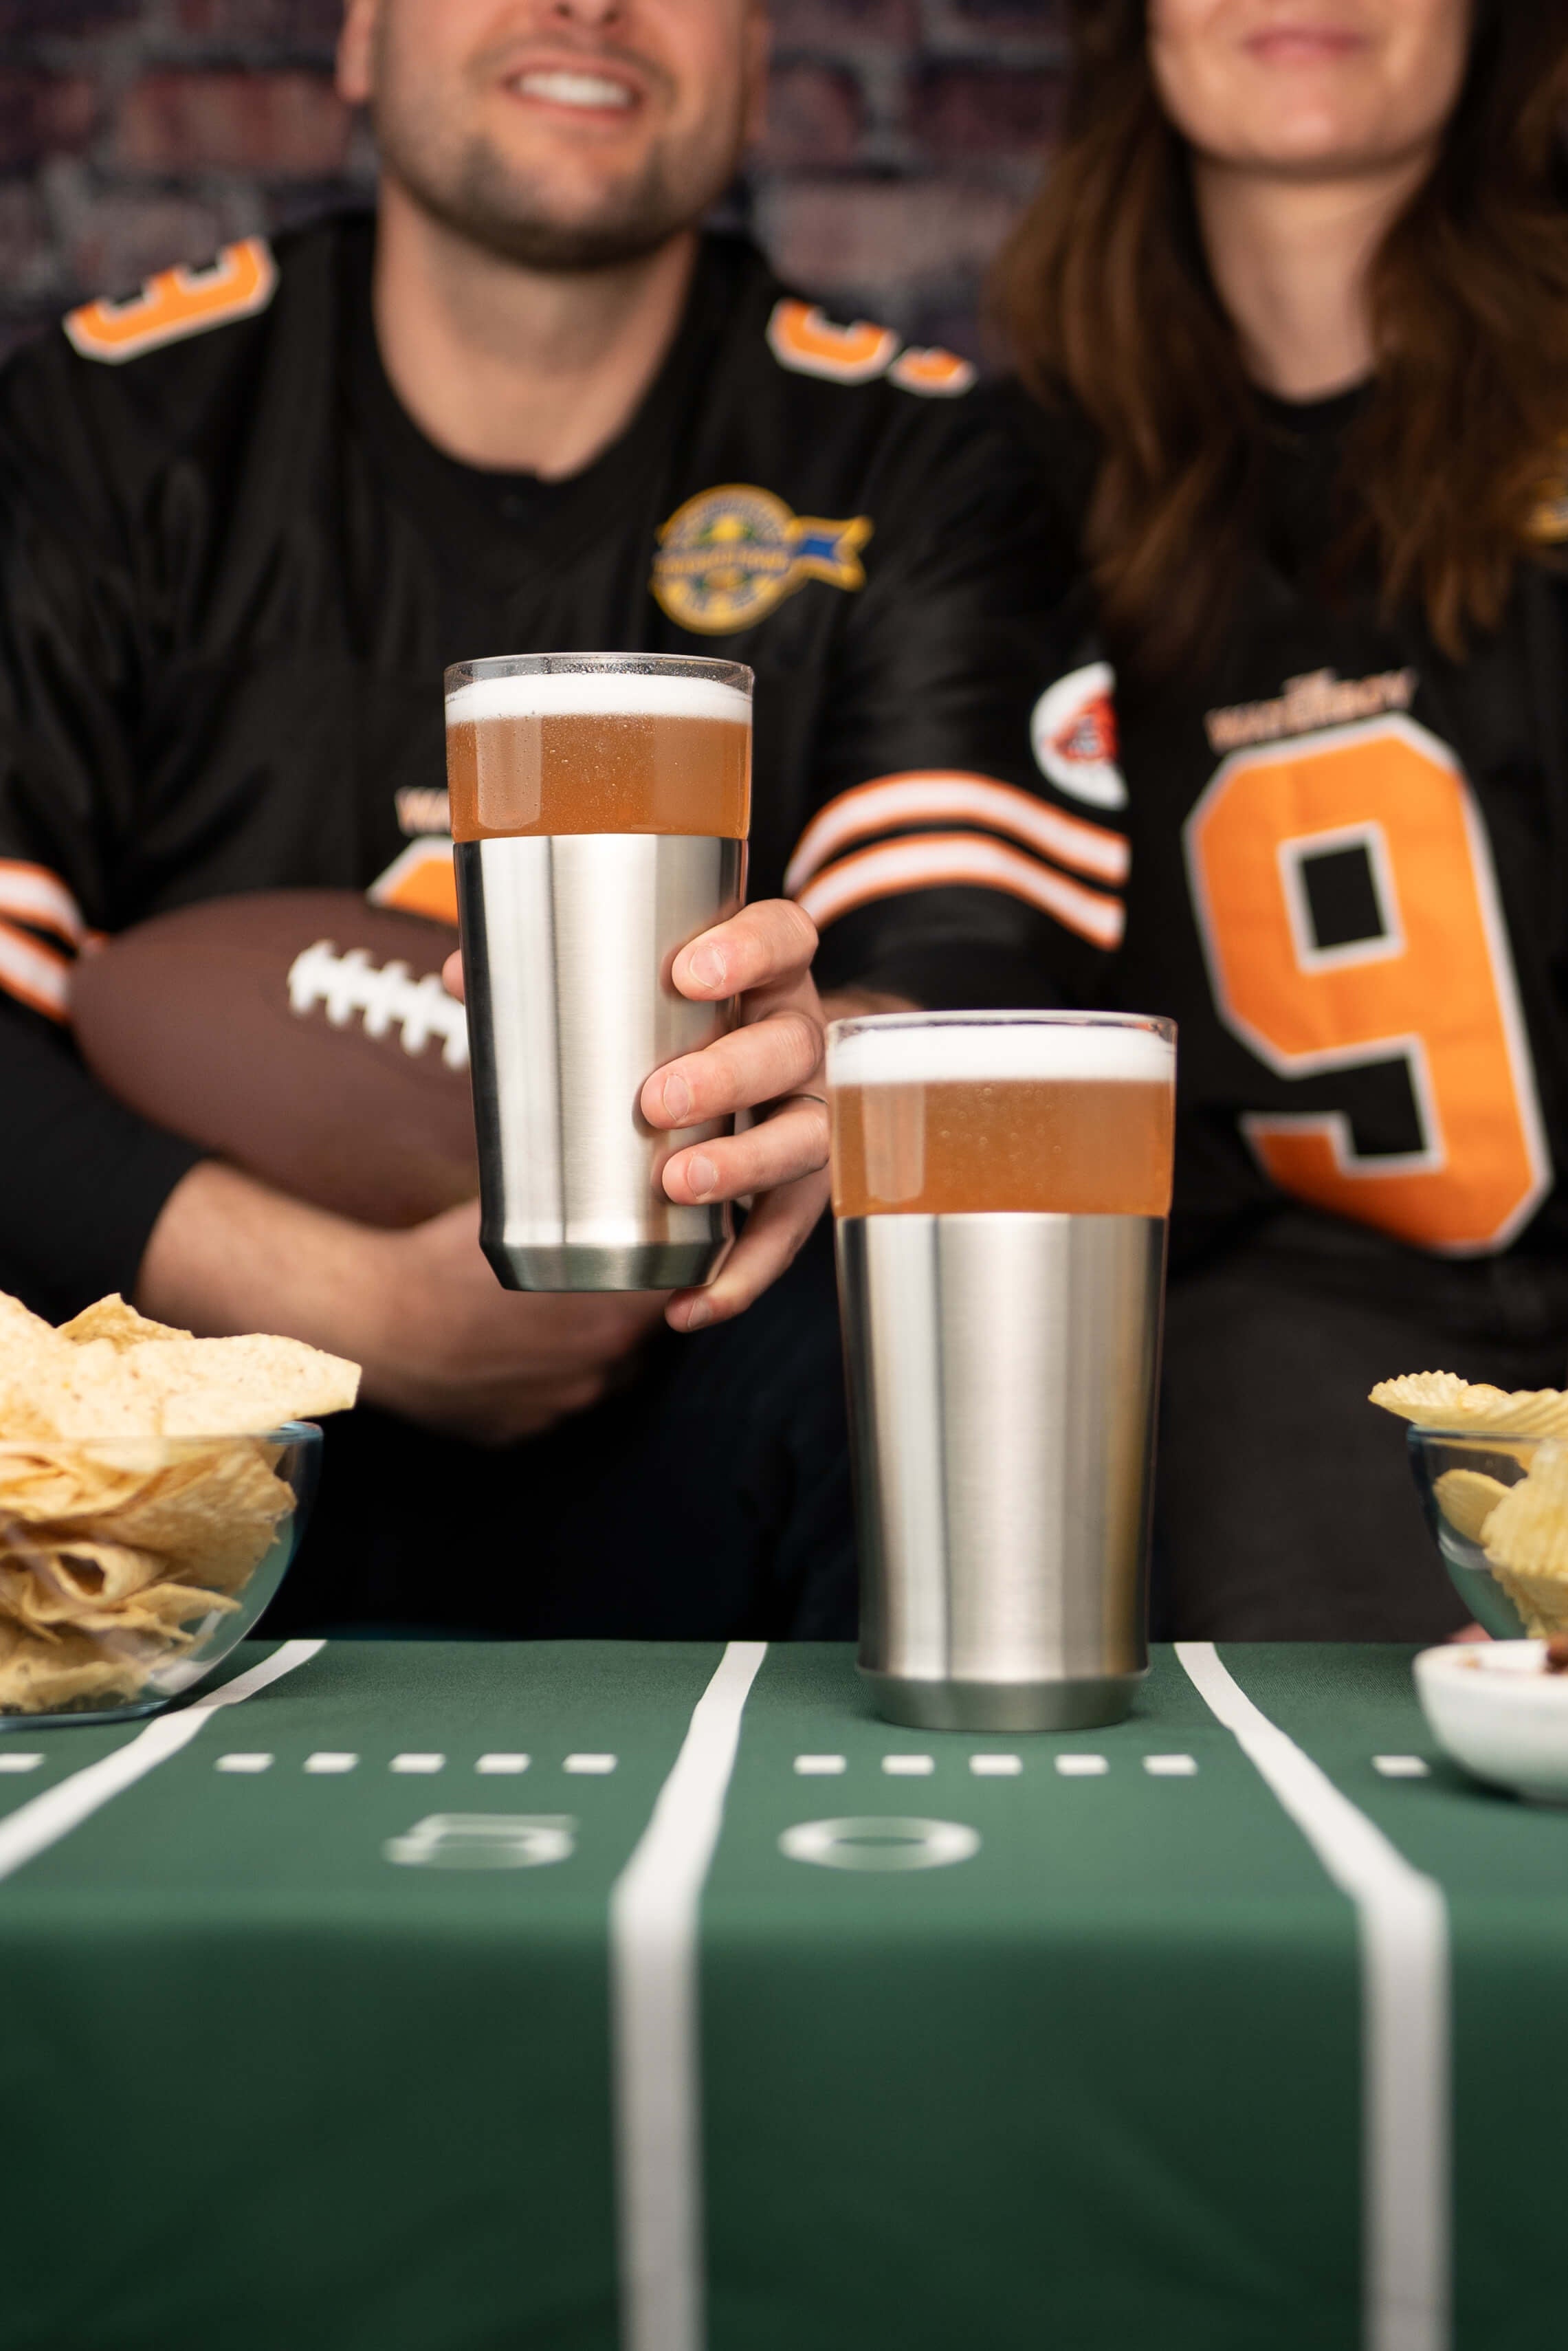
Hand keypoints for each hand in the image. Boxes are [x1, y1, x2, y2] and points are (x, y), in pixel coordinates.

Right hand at [138, 1162, 664, 1445]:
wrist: (371, 1322)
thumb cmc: (439, 1259)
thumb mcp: (515, 1212)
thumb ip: (568, 1199)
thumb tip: (594, 1159)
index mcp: (613, 1315)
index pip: (679, 1291)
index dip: (674, 1266)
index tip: (659, 1245)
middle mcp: (598, 1370)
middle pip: (640, 1334)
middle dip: (625, 1304)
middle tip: (597, 1270)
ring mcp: (560, 1407)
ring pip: (598, 1372)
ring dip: (587, 1343)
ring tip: (548, 1309)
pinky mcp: (520, 1432)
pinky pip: (549, 1401)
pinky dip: (541, 1375)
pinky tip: (511, 1345)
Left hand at [446, 899, 839, 1332]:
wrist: (734, 1083)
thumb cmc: (672, 1026)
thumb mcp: (624, 990)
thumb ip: (543, 975)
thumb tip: (456, 972)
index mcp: (763, 973)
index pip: (783, 938)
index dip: (749, 951)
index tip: (689, 973)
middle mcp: (797, 1041)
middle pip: (791, 1048)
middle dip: (730, 1075)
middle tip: (658, 1101)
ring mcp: (806, 1114)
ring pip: (804, 1139)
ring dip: (745, 1167)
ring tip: (680, 1186)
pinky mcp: (799, 1188)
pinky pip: (783, 1236)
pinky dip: (741, 1275)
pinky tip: (690, 1303)